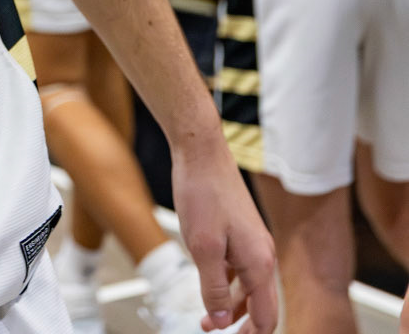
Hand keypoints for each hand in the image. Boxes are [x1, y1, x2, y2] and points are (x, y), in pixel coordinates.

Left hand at [171, 131, 276, 332]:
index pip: (266, 318)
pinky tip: (208, 285)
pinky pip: (239, 270)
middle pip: (260, 306)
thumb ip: (213, 288)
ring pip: (248, 289)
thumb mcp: (203, 247)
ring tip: (205, 319)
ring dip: (230, 306)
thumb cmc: (202, 192)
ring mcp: (253, 243)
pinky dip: (227, 284)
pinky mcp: (241, 233)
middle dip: (240, 325)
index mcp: (259, 263)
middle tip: (211, 332)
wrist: (201, 151)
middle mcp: (262, 255)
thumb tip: (221, 320)